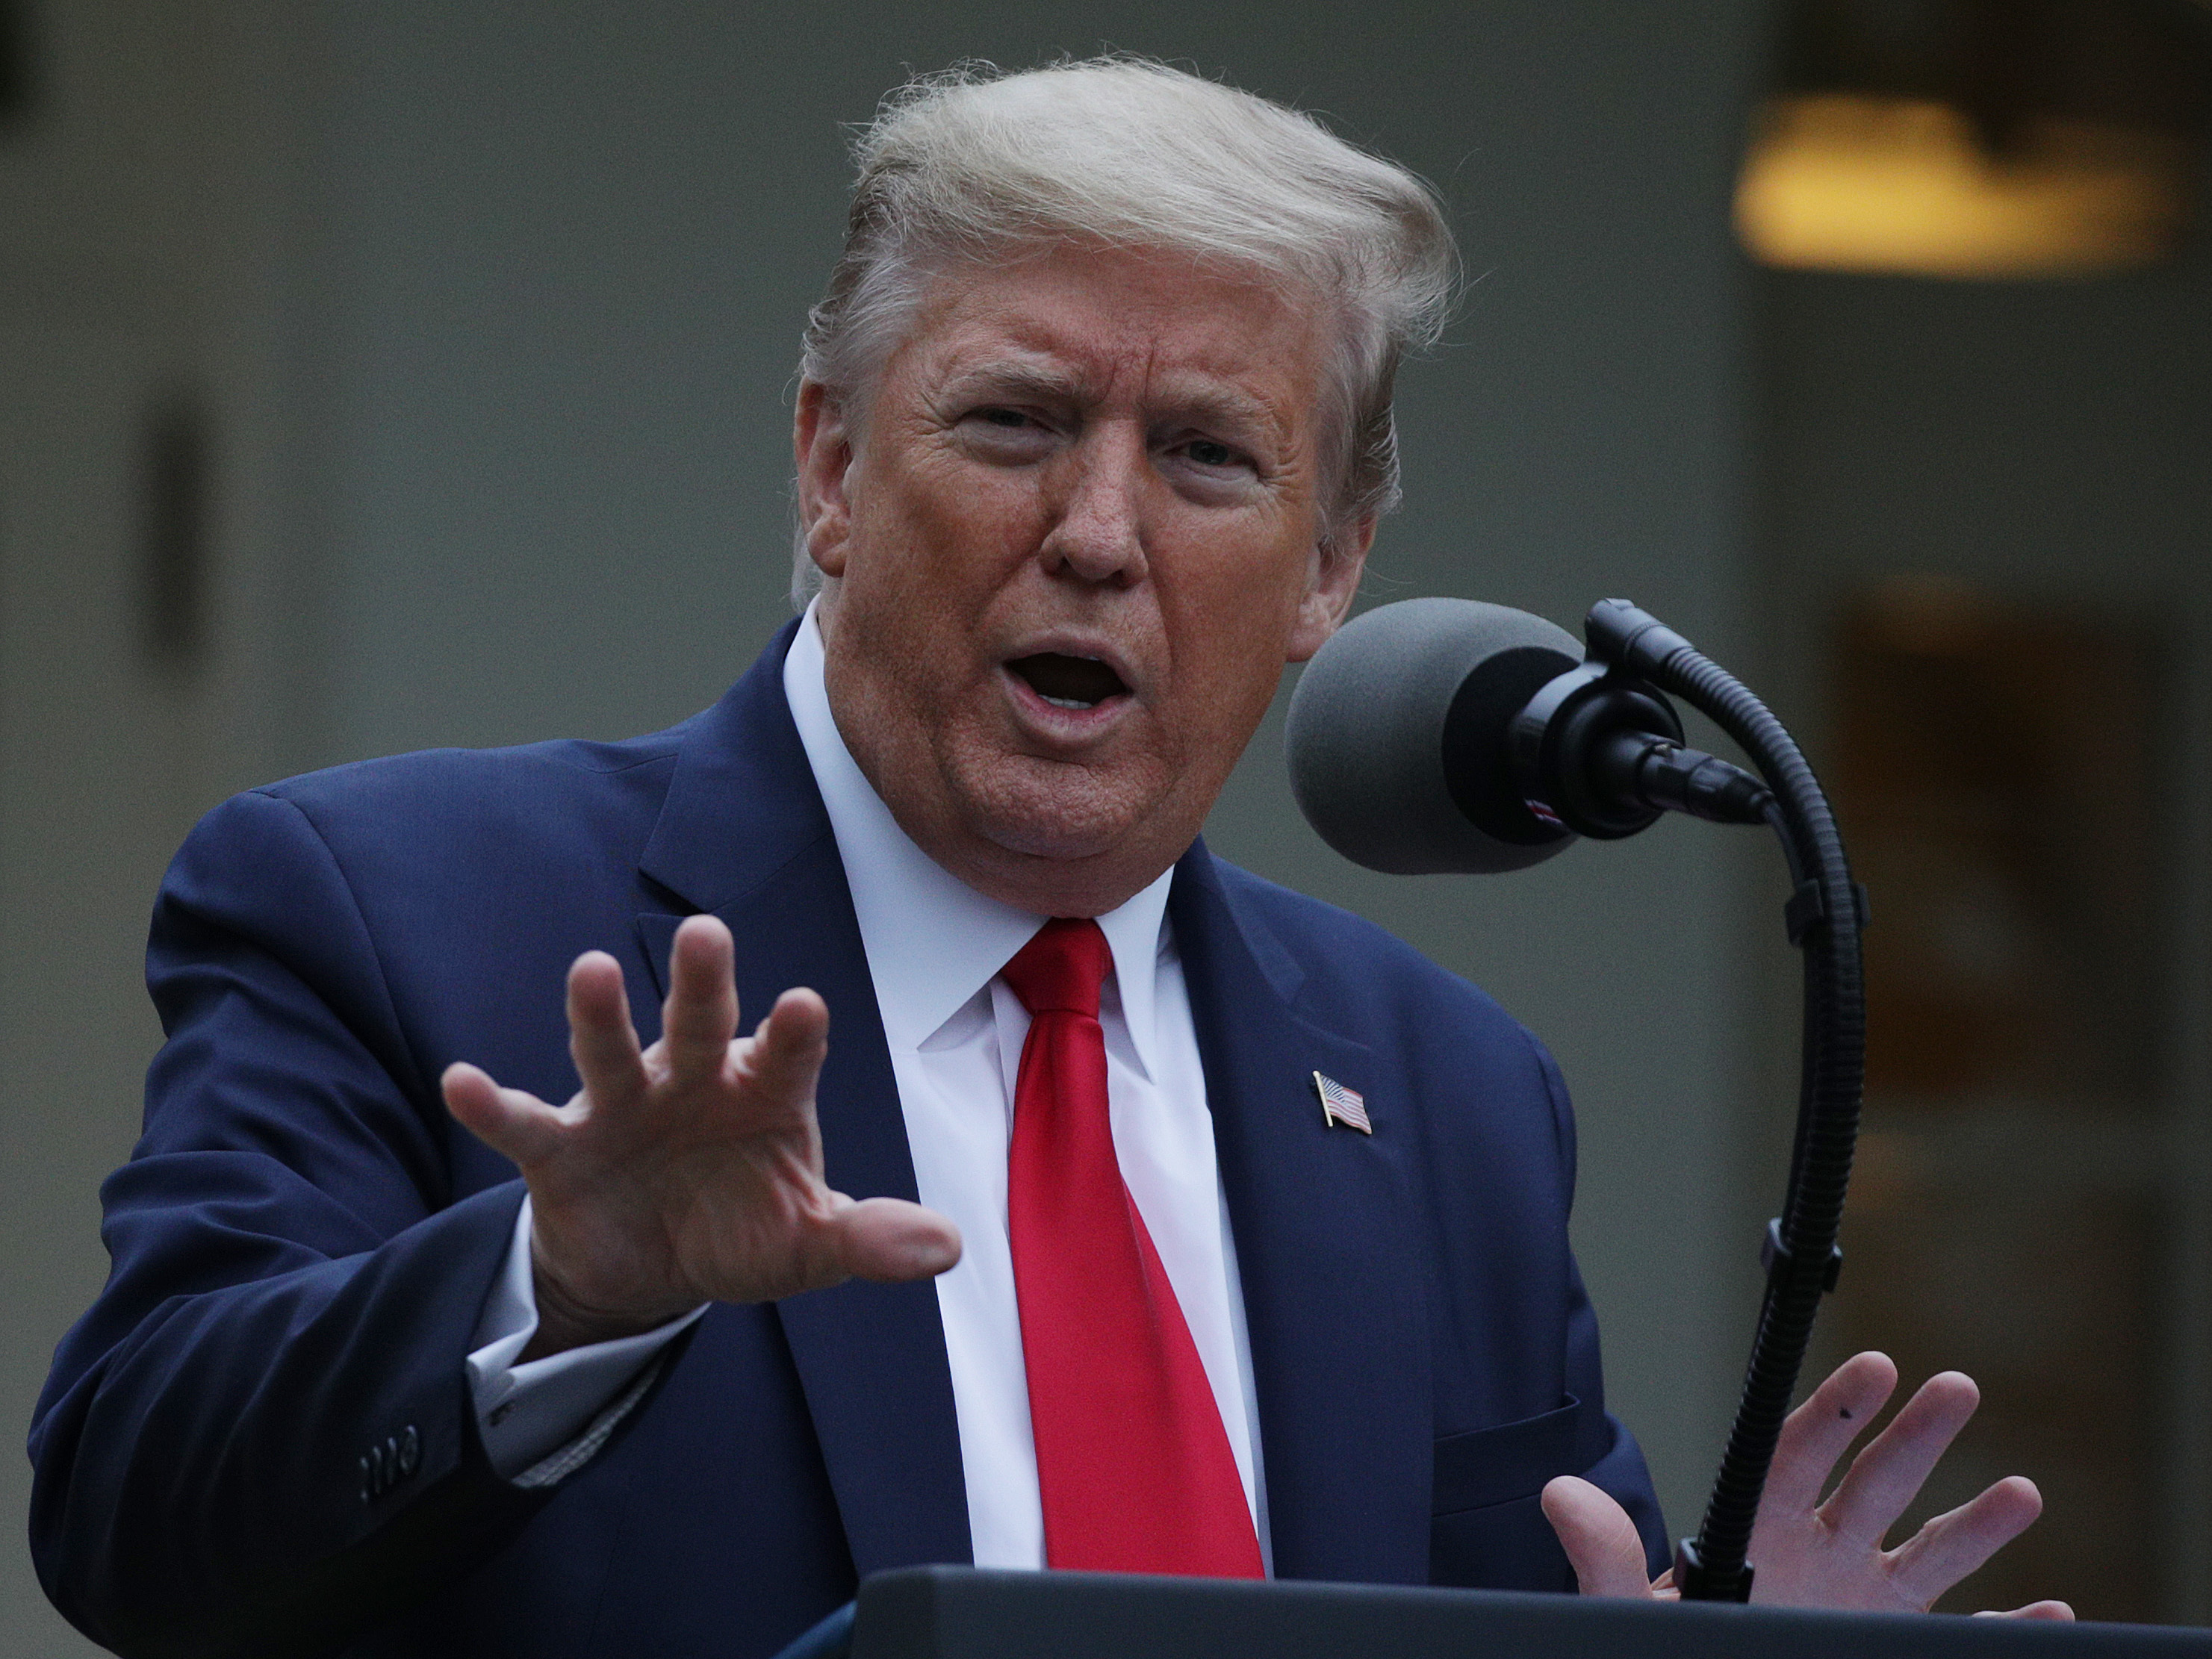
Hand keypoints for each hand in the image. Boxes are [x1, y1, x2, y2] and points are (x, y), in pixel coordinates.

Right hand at [442, 914, 961, 1356]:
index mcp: (764, 1092)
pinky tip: (460, 1081)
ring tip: (588, 970)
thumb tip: (948, 1251)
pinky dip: (491, 1105)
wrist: (653, 1268)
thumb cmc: (742, 1229)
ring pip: (610, 1052)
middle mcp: (693, 1080)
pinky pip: (524, 1123)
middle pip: (698, 1022)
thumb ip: (868, 1239)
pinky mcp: (563, 1148)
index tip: (804, 1006)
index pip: (787, 1054)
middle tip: (705, 931)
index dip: (794, 1033)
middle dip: (701, 982)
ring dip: (599, 1016)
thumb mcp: (807, 1244)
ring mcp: (624, 1107)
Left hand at [1541, 1352, 2072, 1619]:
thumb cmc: (1663, 1641)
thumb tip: (1558, 1494)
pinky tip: (2054, 1610)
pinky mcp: (1889, 1644)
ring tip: (2024, 1492)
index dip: (1835, 1409)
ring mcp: (1859, 1602)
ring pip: (1928, 1553)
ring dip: (1977, 1524)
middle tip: (1957, 1383)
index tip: (1876, 1365)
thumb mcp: (1624, 1609)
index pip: (1796, 1453)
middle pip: (1873, 1482)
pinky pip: (1960, 1635)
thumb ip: (1602, 1555)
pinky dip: (2008, 1625)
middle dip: (1915, 1436)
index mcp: (1755, 1529)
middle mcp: (1818, 1555)